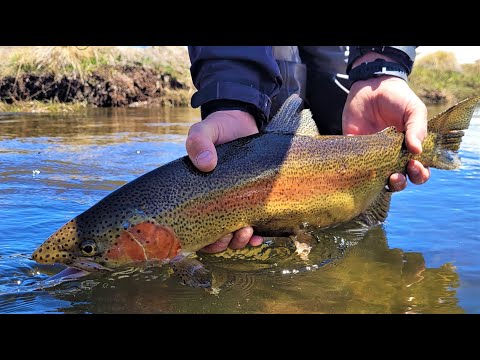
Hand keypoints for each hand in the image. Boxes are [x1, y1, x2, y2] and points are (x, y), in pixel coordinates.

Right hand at [186, 110, 263, 252]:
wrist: (242, 121)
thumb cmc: (218, 128)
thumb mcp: (204, 131)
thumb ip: (199, 142)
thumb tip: (206, 164)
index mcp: (196, 193)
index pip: (193, 226)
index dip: (201, 239)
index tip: (213, 236)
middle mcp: (215, 203)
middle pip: (215, 237)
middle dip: (223, 243)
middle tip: (232, 234)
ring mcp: (235, 203)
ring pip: (234, 236)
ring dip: (240, 241)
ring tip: (247, 231)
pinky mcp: (254, 199)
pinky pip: (255, 224)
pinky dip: (257, 235)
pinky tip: (260, 235)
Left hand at [342, 54, 429, 191]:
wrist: (371, 85)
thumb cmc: (397, 98)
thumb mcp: (413, 110)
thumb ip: (417, 128)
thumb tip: (417, 150)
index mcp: (410, 150)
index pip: (417, 171)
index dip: (419, 174)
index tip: (414, 164)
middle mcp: (391, 157)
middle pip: (398, 181)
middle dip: (400, 183)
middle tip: (397, 174)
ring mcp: (372, 156)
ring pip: (377, 179)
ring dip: (381, 183)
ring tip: (384, 176)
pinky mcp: (354, 151)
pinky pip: (354, 167)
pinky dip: (357, 172)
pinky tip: (360, 169)